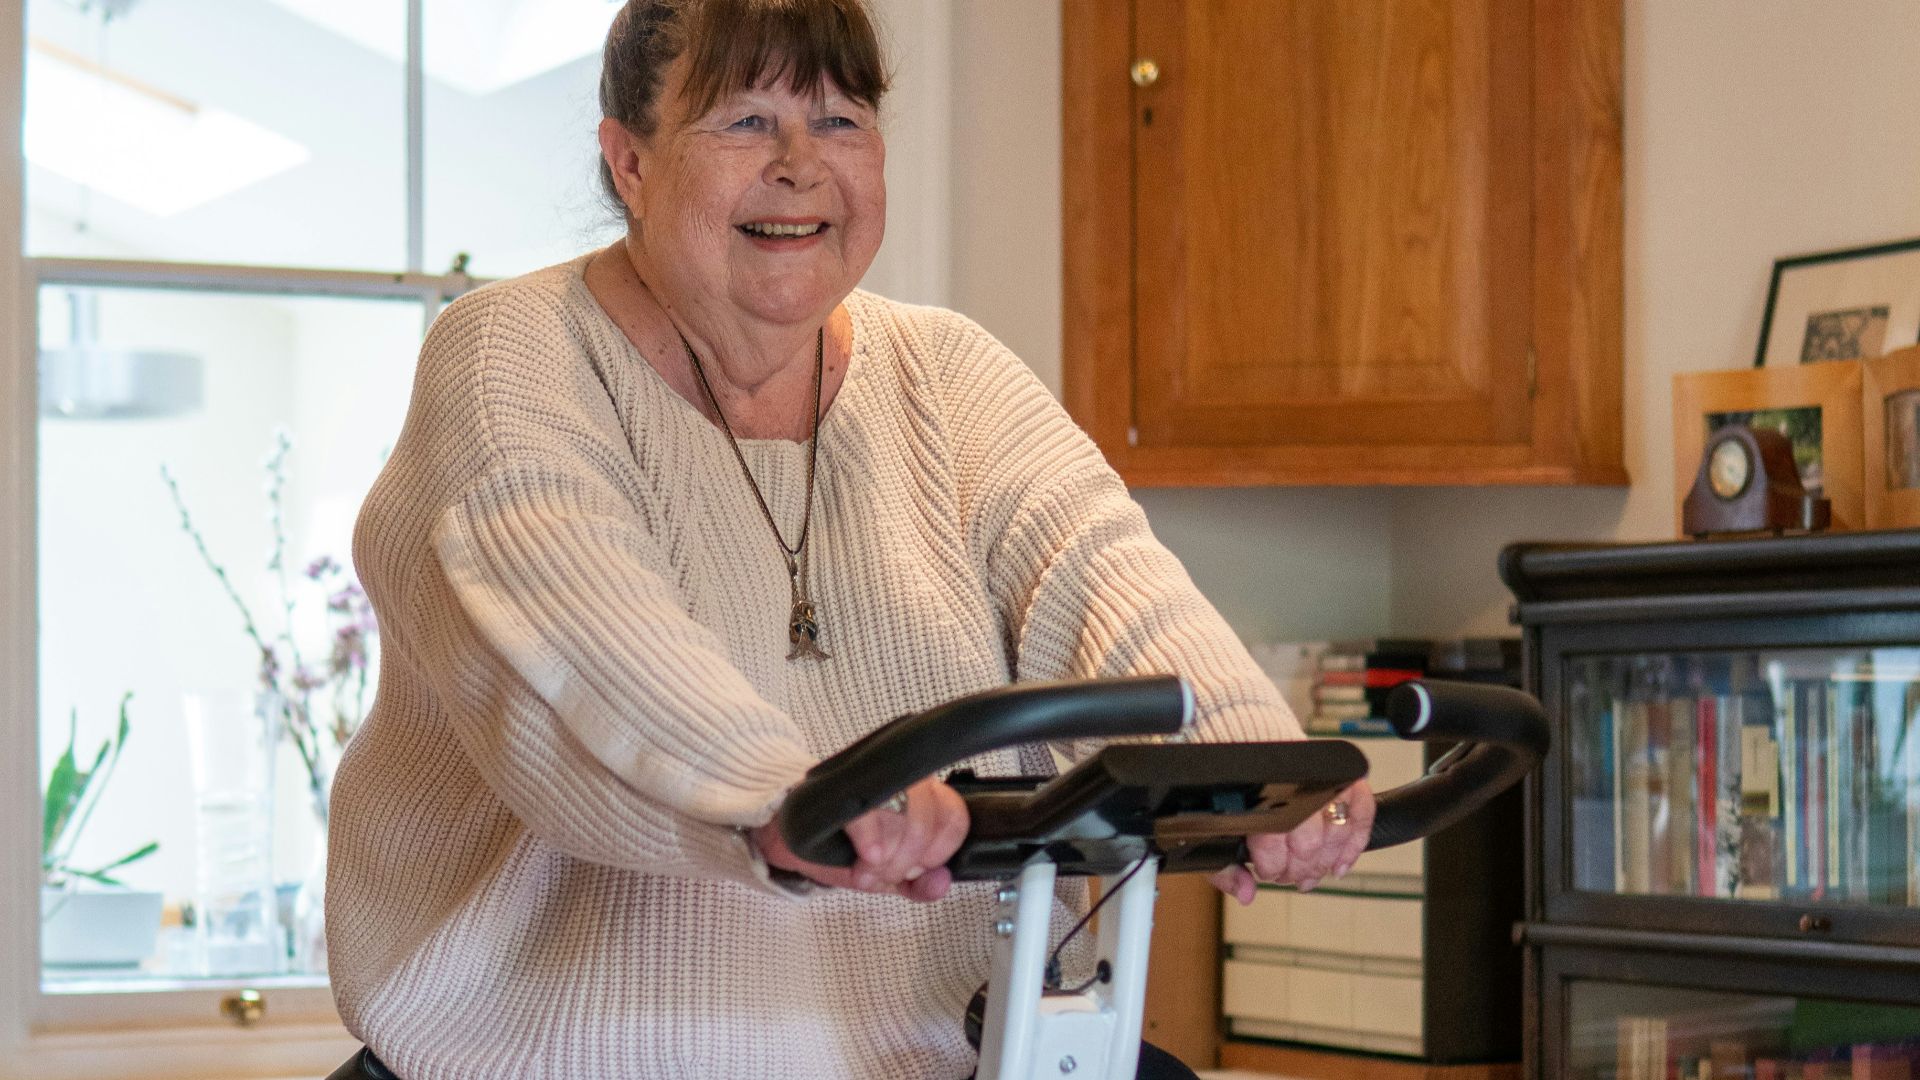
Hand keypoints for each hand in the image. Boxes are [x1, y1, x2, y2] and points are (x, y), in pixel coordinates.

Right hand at [751, 777, 969, 901]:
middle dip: (907, 859)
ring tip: (866, 869)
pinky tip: (866, 856)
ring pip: (902, 811)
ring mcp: (871, 778)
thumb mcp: (885, 873)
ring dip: (887, 855)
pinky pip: (868, 807)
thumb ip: (918, 885)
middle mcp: (899, 780)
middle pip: (928, 815)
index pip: (954, 815)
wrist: (787, 832)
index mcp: (921, 797)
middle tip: (884, 872)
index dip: (940, 849)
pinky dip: (871, 838)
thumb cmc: (840, 846)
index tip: (920, 867)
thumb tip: (940, 883)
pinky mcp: (840, 782)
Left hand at [1210, 778, 1375, 904]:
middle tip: (1290, 874)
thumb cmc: (1233, 791)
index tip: (1266, 870)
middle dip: (1300, 869)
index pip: (1275, 845)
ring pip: (1337, 832)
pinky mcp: (1342, 777)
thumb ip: (1224, 866)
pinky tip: (1341, 862)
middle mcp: (1293, 788)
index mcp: (1258, 797)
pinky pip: (1362, 811)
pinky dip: (1357, 840)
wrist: (1244, 743)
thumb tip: (1245, 893)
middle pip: (1310, 844)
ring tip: (1313, 872)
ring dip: (1327, 862)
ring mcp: (1321, 782)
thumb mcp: (1216, 829)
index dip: (1273, 868)